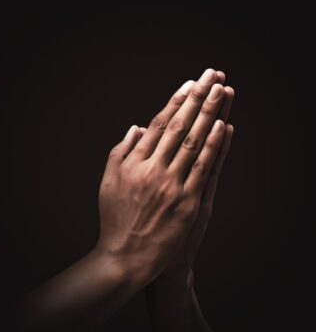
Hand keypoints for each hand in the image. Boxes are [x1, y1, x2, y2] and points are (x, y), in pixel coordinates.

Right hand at [97, 69, 229, 284]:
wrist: (125, 256)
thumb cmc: (115, 218)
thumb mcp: (107, 182)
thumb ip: (121, 152)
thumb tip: (138, 127)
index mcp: (133, 163)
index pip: (158, 125)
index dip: (175, 102)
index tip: (188, 84)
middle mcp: (152, 170)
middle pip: (179, 126)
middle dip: (197, 98)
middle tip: (211, 75)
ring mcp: (172, 185)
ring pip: (194, 142)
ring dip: (209, 113)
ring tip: (221, 91)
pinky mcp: (187, 203)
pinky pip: (204, 169)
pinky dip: (215, 146)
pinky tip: (223, 126)